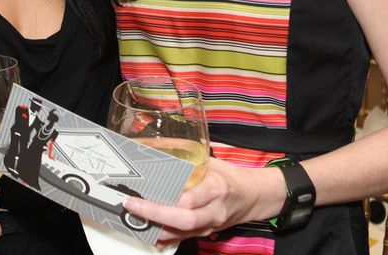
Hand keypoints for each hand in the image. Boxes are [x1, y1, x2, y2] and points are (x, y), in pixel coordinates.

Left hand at [123, 158, 285, 243]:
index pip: (191, 198)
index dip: (168, 199)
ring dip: (156, 228)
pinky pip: (184, 238)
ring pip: (182, 233)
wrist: (254, 197)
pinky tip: (149, 231)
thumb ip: (187, 158)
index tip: (148, 190)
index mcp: (216, 187)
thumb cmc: (231, 176)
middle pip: (184, 220)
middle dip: (155, 215)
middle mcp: (214, 209)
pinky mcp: (206, 233)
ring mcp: (211, 225)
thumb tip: (158, 147)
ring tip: (135, 219)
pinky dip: (165, 236)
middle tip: (133, 205)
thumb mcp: (212, 162)